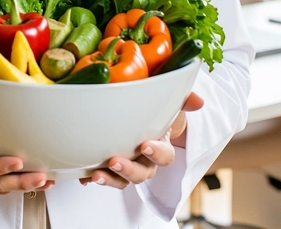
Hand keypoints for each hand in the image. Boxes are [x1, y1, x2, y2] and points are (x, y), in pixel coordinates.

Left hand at [79, 92, 203, 188]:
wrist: (144, 118)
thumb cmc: (158, 112)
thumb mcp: (171, 103)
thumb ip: (184, 100)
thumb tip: (198, 100)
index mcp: (161, 147)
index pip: (164, 156)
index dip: (156, 153)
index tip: (145, 145)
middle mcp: (145, 161)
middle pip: (141, 174)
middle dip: (128, 169)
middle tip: (114, 160)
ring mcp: (128, 165)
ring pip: (122, 180)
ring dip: (109, 179)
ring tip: (95, 174)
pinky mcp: (109, 167)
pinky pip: (103, 177)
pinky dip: (91, 178)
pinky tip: (83, 176)